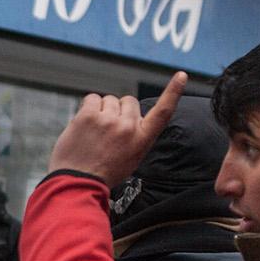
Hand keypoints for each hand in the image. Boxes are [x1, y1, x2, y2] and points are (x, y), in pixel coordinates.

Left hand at [49, 72, 188, 188]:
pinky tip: (85, 124)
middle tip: (108, 131)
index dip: (173, 92)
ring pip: (110, 100)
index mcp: (142, 140)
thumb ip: (136, 135)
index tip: (181, 76)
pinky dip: (88, 107)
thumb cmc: (103, 173)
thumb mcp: (131, 159)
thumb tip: (129, 117)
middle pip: (129, 102)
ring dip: (102, 110)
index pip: (163, 112)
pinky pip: (92, 98)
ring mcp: (108, 120)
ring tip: (95, 131)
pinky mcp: (88, 115)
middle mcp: (128, 128)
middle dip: (119, 111)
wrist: (78, 184)